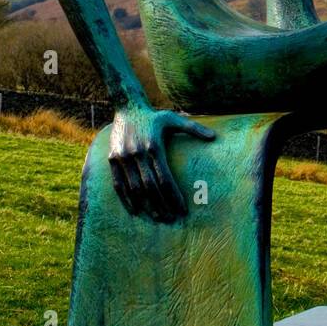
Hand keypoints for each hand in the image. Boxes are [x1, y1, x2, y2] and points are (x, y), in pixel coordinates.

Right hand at [107, 104, 215, 222]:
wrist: (126, 106)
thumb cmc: (154, 116)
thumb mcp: (174, 119)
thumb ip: (194, 128)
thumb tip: (214, 138)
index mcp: (155, 146)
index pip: (165, 179)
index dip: (174, 196)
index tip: (182, 210)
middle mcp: (138, 153)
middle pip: (151, 187)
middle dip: (162, 205)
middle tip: (171, 219)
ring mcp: (124, 157)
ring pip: (135, 188)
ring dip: (145, 205)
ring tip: (157, 217)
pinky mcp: (112, 159)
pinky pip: (118, 183)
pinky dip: (126, 199)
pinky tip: (135, 210)